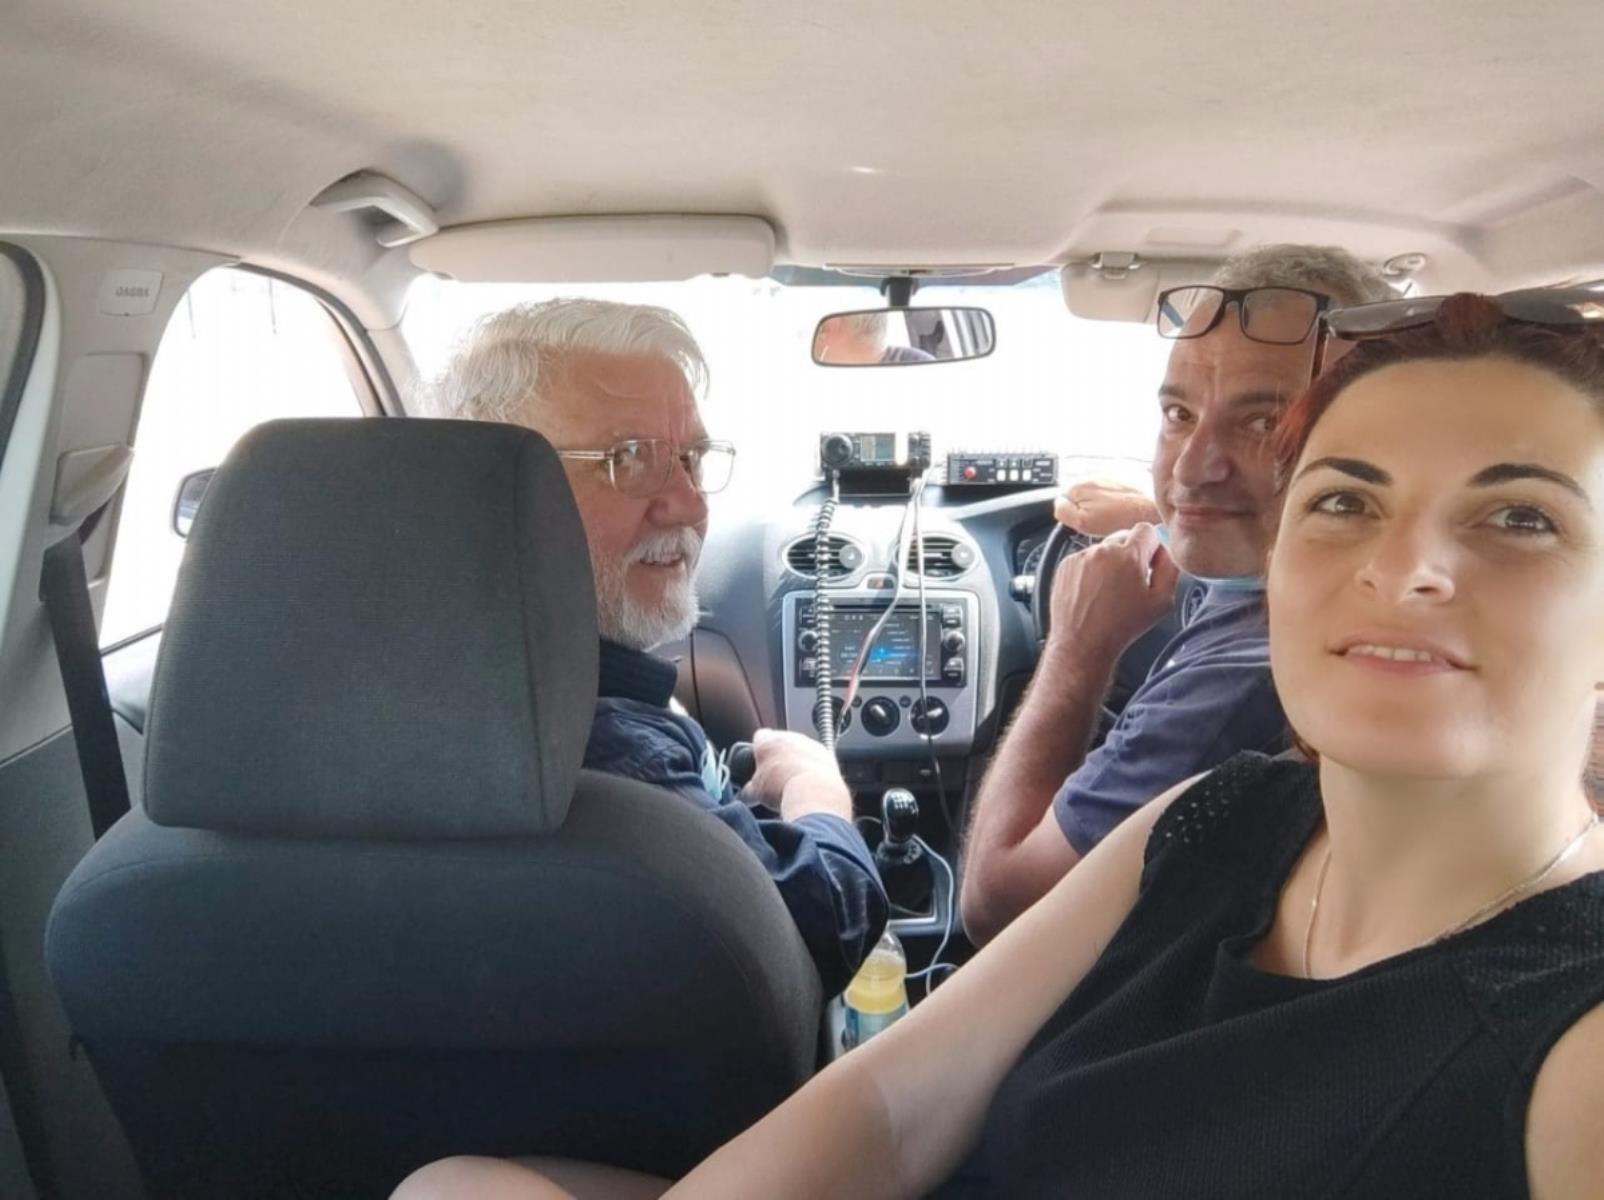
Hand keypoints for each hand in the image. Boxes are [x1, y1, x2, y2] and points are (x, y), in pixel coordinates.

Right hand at [745, 728, 851, 822]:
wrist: (813, 792)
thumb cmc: (781, 788)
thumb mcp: (756, 792)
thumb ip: (747, 790)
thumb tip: (744, 796)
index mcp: (767, 741)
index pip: (759, 737)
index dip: (759, 749)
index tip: (759, 762)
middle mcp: (788, 736)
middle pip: (780, 742)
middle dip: (779, 756)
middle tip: (776, 776)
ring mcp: (809, 743)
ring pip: (800, 748)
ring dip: (797, 760)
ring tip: (794, 782)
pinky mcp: (826, 753)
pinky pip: (816, 757)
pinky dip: (813, 767)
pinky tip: (810, 783)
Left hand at [1044, 522, 1179, 670]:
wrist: (1082, 643)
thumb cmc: (1121, 627)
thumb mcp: (1162, 602)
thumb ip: (1170, 569)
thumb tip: (1166, 552)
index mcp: (1129, 556)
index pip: (1146, 530)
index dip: (1151, 546)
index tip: (1148, 562)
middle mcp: (1103, 551)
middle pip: (1124, 538)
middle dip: (1130, 555)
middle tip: (1129, 582)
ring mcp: (1082, 557)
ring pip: (1103, 549)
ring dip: (1109, 563)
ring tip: (1108, 592)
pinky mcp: (1065, 565)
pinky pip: (1084, 559)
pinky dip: (1090, 570)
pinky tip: (1092, 593)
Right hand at [1054, 479, 1160, 537]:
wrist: (1155, 505)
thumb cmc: (1124, 518)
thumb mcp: (1084, 524)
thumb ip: (1063, 511)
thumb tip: (1058, 504)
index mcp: (1077, 485)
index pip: (1062, 499)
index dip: (1074, 514)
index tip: (1087, 521)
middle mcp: (1090, 472)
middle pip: (1079, 492)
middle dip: (1088, 504)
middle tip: (1103, 518)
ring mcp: (1108, 469)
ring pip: (1096, 488)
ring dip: (1102, 498)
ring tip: (1117, 511)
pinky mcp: (1125, 469)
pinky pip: (1114, 482)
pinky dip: (1117, 492)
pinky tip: (1126, 502)